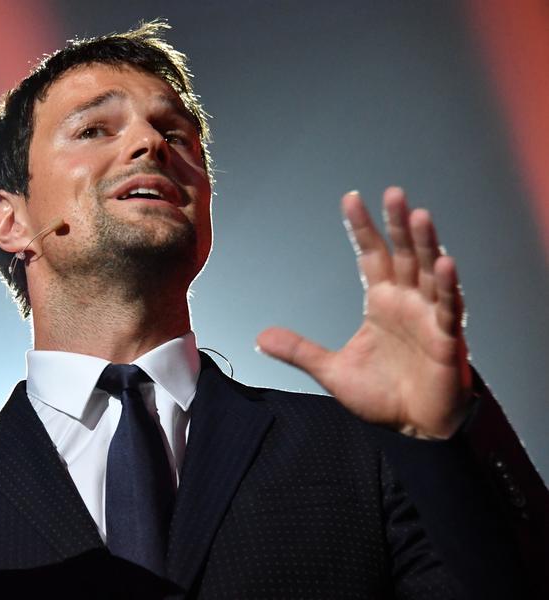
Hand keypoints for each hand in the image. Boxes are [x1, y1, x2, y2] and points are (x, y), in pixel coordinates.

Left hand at [257, 187, 472, 438]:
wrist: (415, 430)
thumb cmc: (382, 396)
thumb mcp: (331, 371)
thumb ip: (299, 350)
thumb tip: (261, 337)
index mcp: (382, 302)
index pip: (372, 255)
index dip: (362, 228)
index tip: (351, 199)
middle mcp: (408, 302)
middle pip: (404, 254)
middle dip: (398, 224)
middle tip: (393, 193)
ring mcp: (429, 318)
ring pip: (429, 273)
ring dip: (426, 245)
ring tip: (420, 216)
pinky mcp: (447, 341)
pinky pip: (449, 310)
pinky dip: (448, 288)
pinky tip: (445, 264)